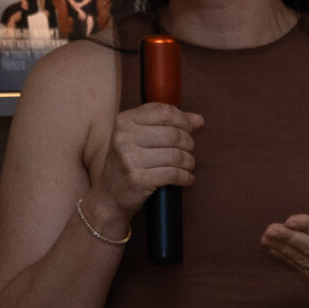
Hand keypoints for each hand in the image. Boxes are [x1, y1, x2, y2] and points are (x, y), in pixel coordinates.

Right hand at [85, 103, 204, 233]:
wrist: (110, 195)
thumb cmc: (130, 163)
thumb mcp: (141, 137)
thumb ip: (169, 124)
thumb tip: (198, 120)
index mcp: (124, 121)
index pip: (164, 111)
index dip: (183, 120)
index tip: (190, 130)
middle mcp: (124, 137)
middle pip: (173, 134)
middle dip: (188, 143)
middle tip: (189, 151)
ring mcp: (129, 159)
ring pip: (175, 155)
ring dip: (189, 162)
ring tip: (188, 166)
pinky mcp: (137, 179)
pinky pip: (173, 174)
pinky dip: (185, 177)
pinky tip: (186, 178)